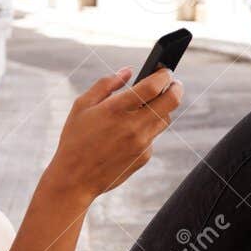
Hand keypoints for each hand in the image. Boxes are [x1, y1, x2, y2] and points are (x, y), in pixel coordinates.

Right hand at [41, 66, 182, 203]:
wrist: (75, 179)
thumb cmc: (75, 139)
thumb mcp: (82, 106)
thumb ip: (106, 84)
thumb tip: (127, 71)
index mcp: (116, 109)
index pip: (153, 86)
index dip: (164, 75)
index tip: (164, 72)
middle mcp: (133, 126)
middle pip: (171, 101)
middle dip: (176, 87)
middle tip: (173, 83)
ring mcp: (141, 143)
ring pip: (165, 119)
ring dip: (161, 109)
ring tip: (147, 106)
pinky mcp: (144, 157)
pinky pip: (153, 137)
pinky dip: (146, 130)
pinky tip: (128, 134)